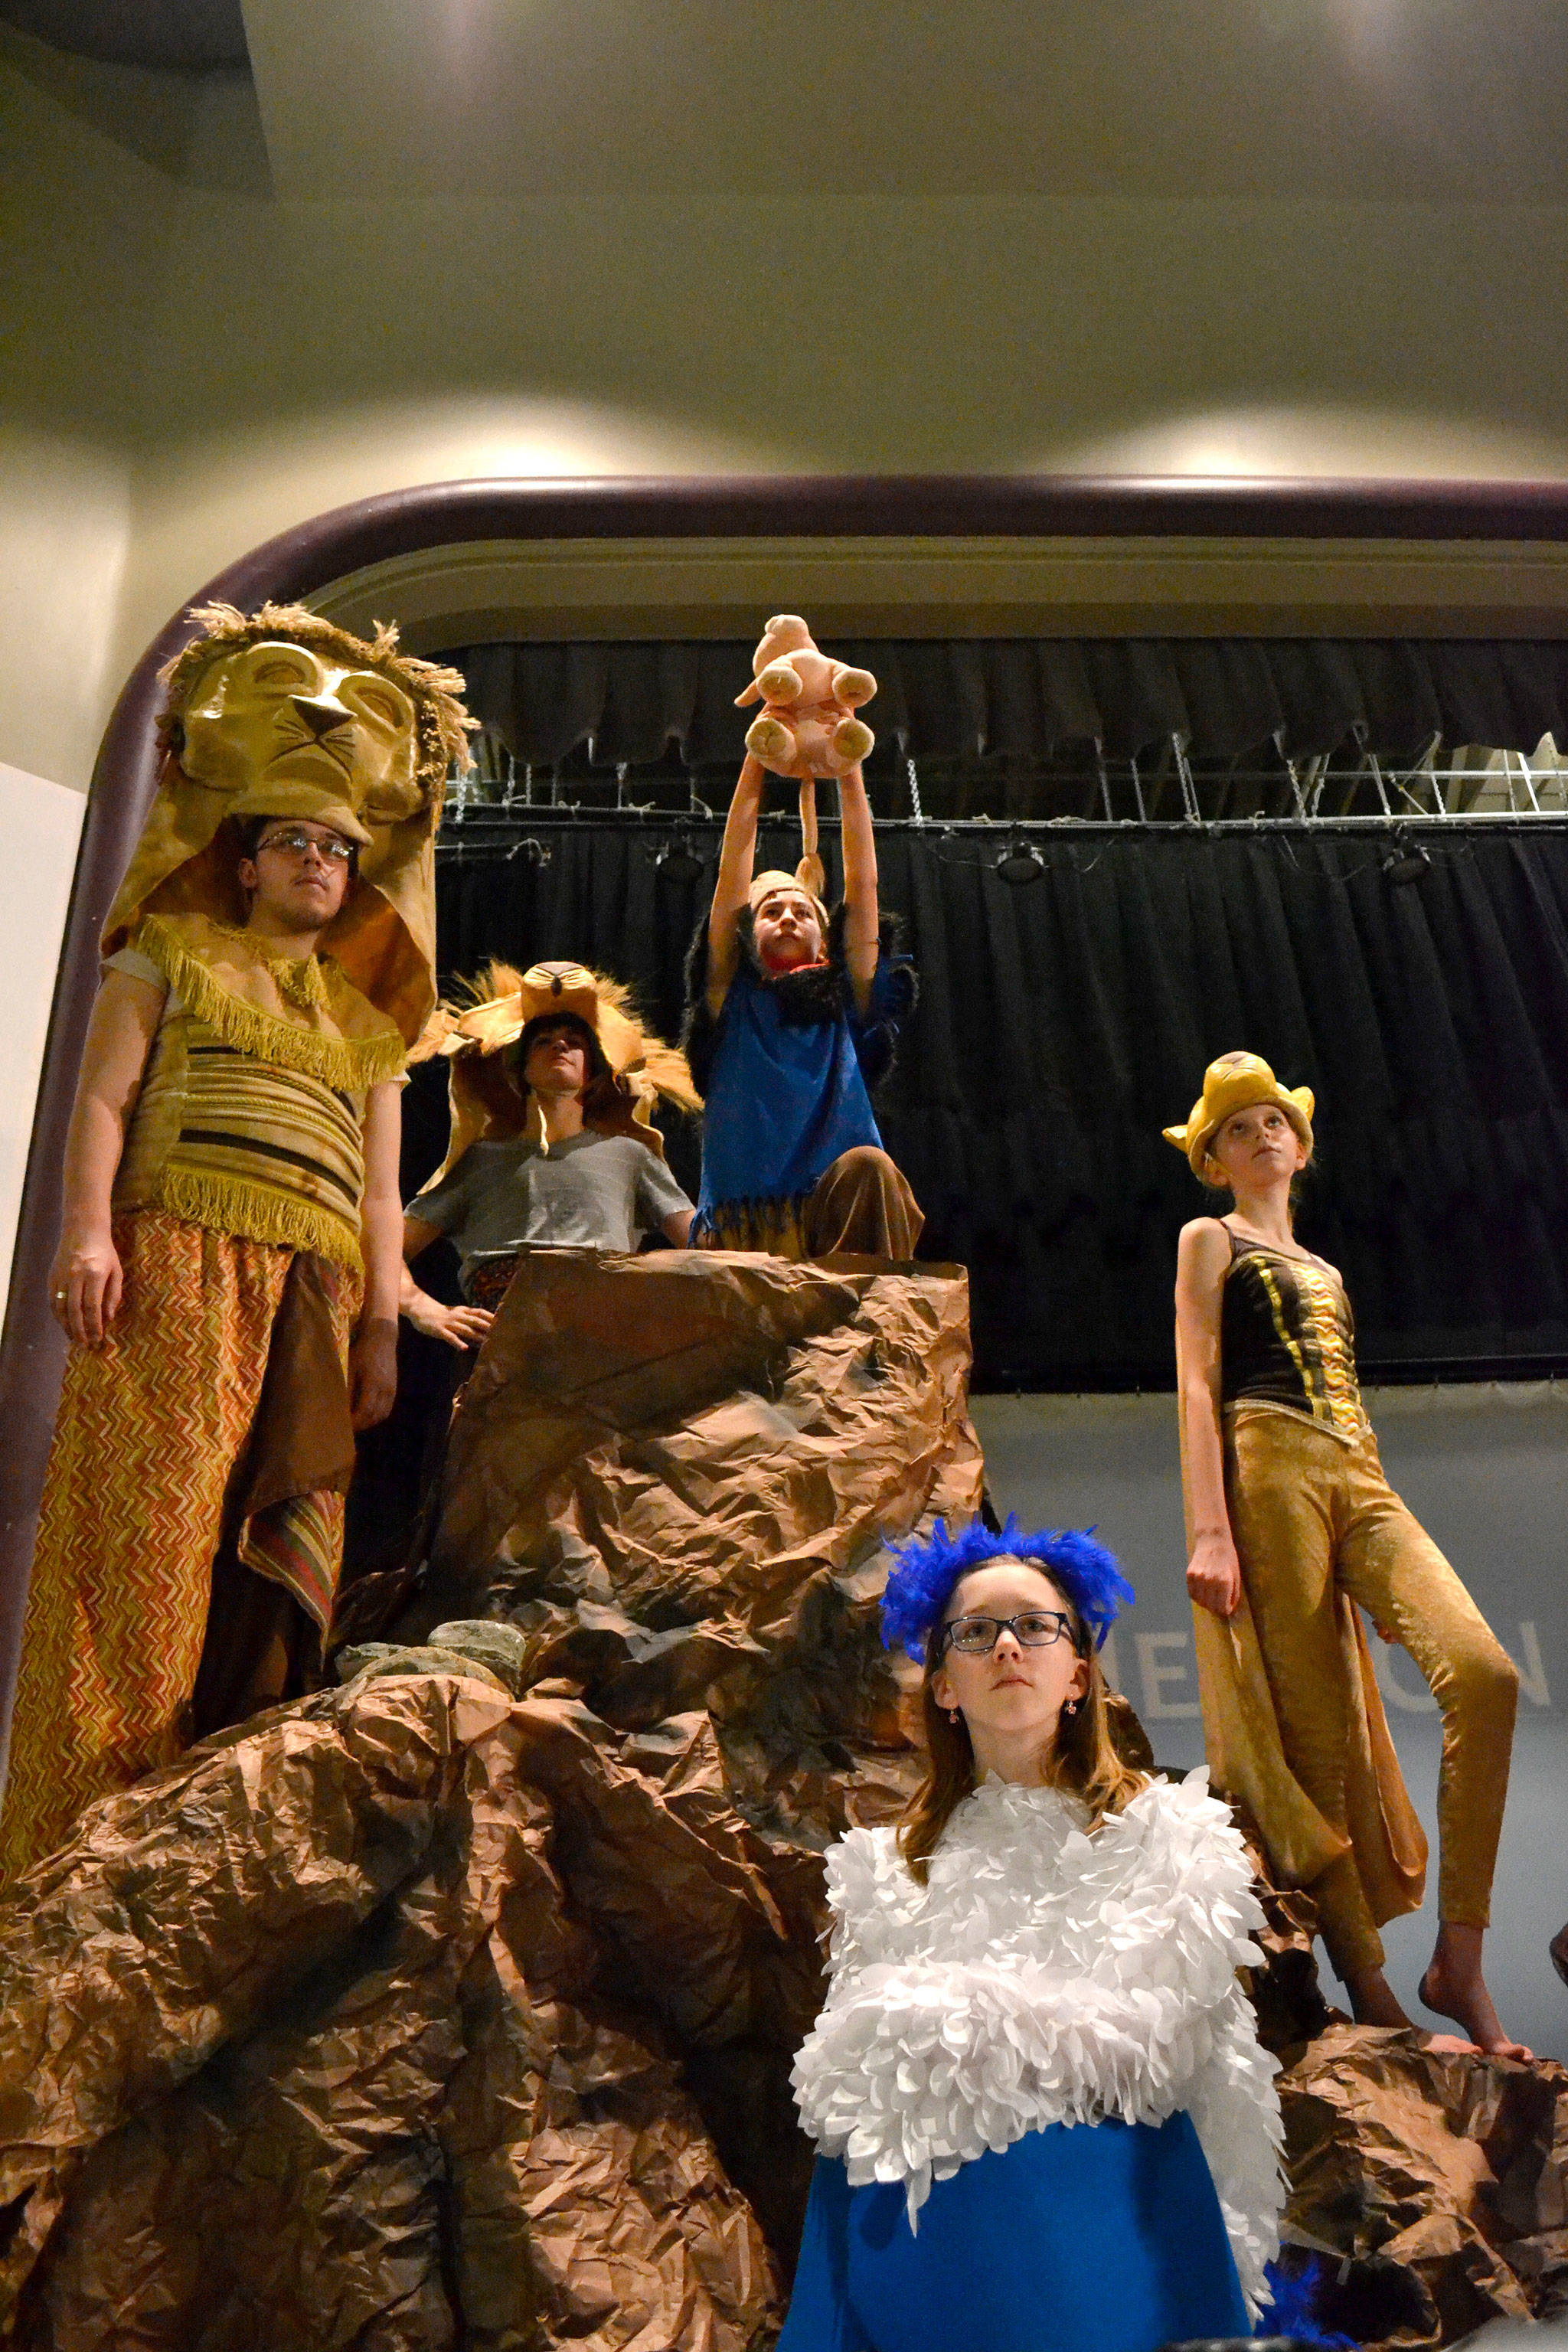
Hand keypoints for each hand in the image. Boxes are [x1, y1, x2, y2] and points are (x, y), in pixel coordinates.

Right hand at [50, 1228, 122, 1345]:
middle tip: (85, 1345)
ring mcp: (61, 1276)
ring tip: (74, 1339)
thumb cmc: (105, 1252)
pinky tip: (65, 1325)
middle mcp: (76, 1276)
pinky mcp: (52, 1277)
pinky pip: (52, 1301)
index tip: (98, 1338)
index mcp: (95, 1274)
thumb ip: (113, 1295)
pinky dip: (58, 1316)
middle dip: (80, 1331)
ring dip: (67, 1326)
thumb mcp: (117, 1271)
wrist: (82, 1231)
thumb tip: (108, 1318)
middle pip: (75, 1310)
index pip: (92, 1306)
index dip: (94, 1325)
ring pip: (61, 1308)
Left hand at [349, 1317, 398, 1430]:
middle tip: (348, 1429)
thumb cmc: (362, 1350)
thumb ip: (347, 1387)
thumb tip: (339, 1405)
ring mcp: (391, 1389)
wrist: (382, 1337)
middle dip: (362, 1425)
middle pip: (374, 1416)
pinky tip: (367, 1413)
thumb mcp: (350, 1367)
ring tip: (357, 1423)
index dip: (355, 1422)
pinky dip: (377, 1415)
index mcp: (373, 1384)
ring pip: (382, 1414)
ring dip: (370, 1421)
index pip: (364, 1411)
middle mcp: (385, 1390)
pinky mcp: (394, 1388)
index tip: (344, 1426)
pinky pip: (387, 1408)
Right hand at [402, 1289, 493, 1350]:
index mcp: (462, 1311)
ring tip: (487, 1342)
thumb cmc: (442, 1313)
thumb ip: (469, 1319)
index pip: (479, 1312)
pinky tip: (464, 1348)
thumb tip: (484, 1326)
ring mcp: (448, 1323)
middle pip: (475, 1321)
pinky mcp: (439, 1330)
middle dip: (488, 1327)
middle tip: (500, 1333)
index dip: (491, 1317)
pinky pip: (450, 1337)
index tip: (503, 1322)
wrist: (420, 1308)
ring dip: (476, 1336)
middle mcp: (458, 1316)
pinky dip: (457, 1342)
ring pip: (465, 1329)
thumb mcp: (457, 1313)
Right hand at [1187, 1532, 1242, 1617]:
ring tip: (1212, 1598)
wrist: (1213, 1539)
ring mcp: (1198, 1578)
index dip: (1226, 1610)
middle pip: (1211, 1606)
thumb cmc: (1228, 1557)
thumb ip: (1234, 1594)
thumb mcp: (1236, 1575)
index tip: (1227, 1608)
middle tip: (1220, 1603)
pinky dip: (1197, 1597)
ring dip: (1207, 1603)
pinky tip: (1203, 1592)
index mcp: (1224, 1582)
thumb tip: (1230, 1610)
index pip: (1222, 1607)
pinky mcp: (1189, 1575)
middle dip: (1217, 1608)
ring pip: (1200, 1602)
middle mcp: (1209, 1581)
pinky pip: (1192, 1593)